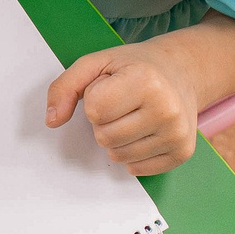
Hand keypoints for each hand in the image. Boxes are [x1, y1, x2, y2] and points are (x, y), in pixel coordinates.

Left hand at [46, 42, 200, 176]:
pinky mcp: (183, 153)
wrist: (181, 71)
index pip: (94, 111)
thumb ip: (64, 88)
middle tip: (123, 103)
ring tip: (134, 115)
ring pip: (118, 156)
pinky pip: (136, 169)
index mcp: (145, 80)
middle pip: (104, 137)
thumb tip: (51, 121)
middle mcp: (167, 108)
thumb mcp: (94, 64)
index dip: (94, 99)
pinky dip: (132, 153)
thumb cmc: (134, 67)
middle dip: (104, 122)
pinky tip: (145, 131)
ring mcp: (177, 134)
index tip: (112, 86)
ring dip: (117, 139)